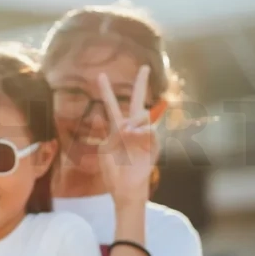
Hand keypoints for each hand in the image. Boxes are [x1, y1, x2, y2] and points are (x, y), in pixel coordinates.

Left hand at [97, 65, 158, 205]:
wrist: (124, 188)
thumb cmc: (113, 171)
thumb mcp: (104, 149)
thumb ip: (108, 132)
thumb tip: (120, 122)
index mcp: (116, 128)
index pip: (112, 105)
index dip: (106, 91)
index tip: (100, 75)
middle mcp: (131, 128)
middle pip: (137, 102)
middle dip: (140, 85)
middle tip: (144, 67)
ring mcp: (144, 135)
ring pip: (143, 117)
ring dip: (133, 125)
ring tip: (126, 135)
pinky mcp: (154, 145)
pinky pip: (150, 132)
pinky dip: (142, 134)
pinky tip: (134, 138)